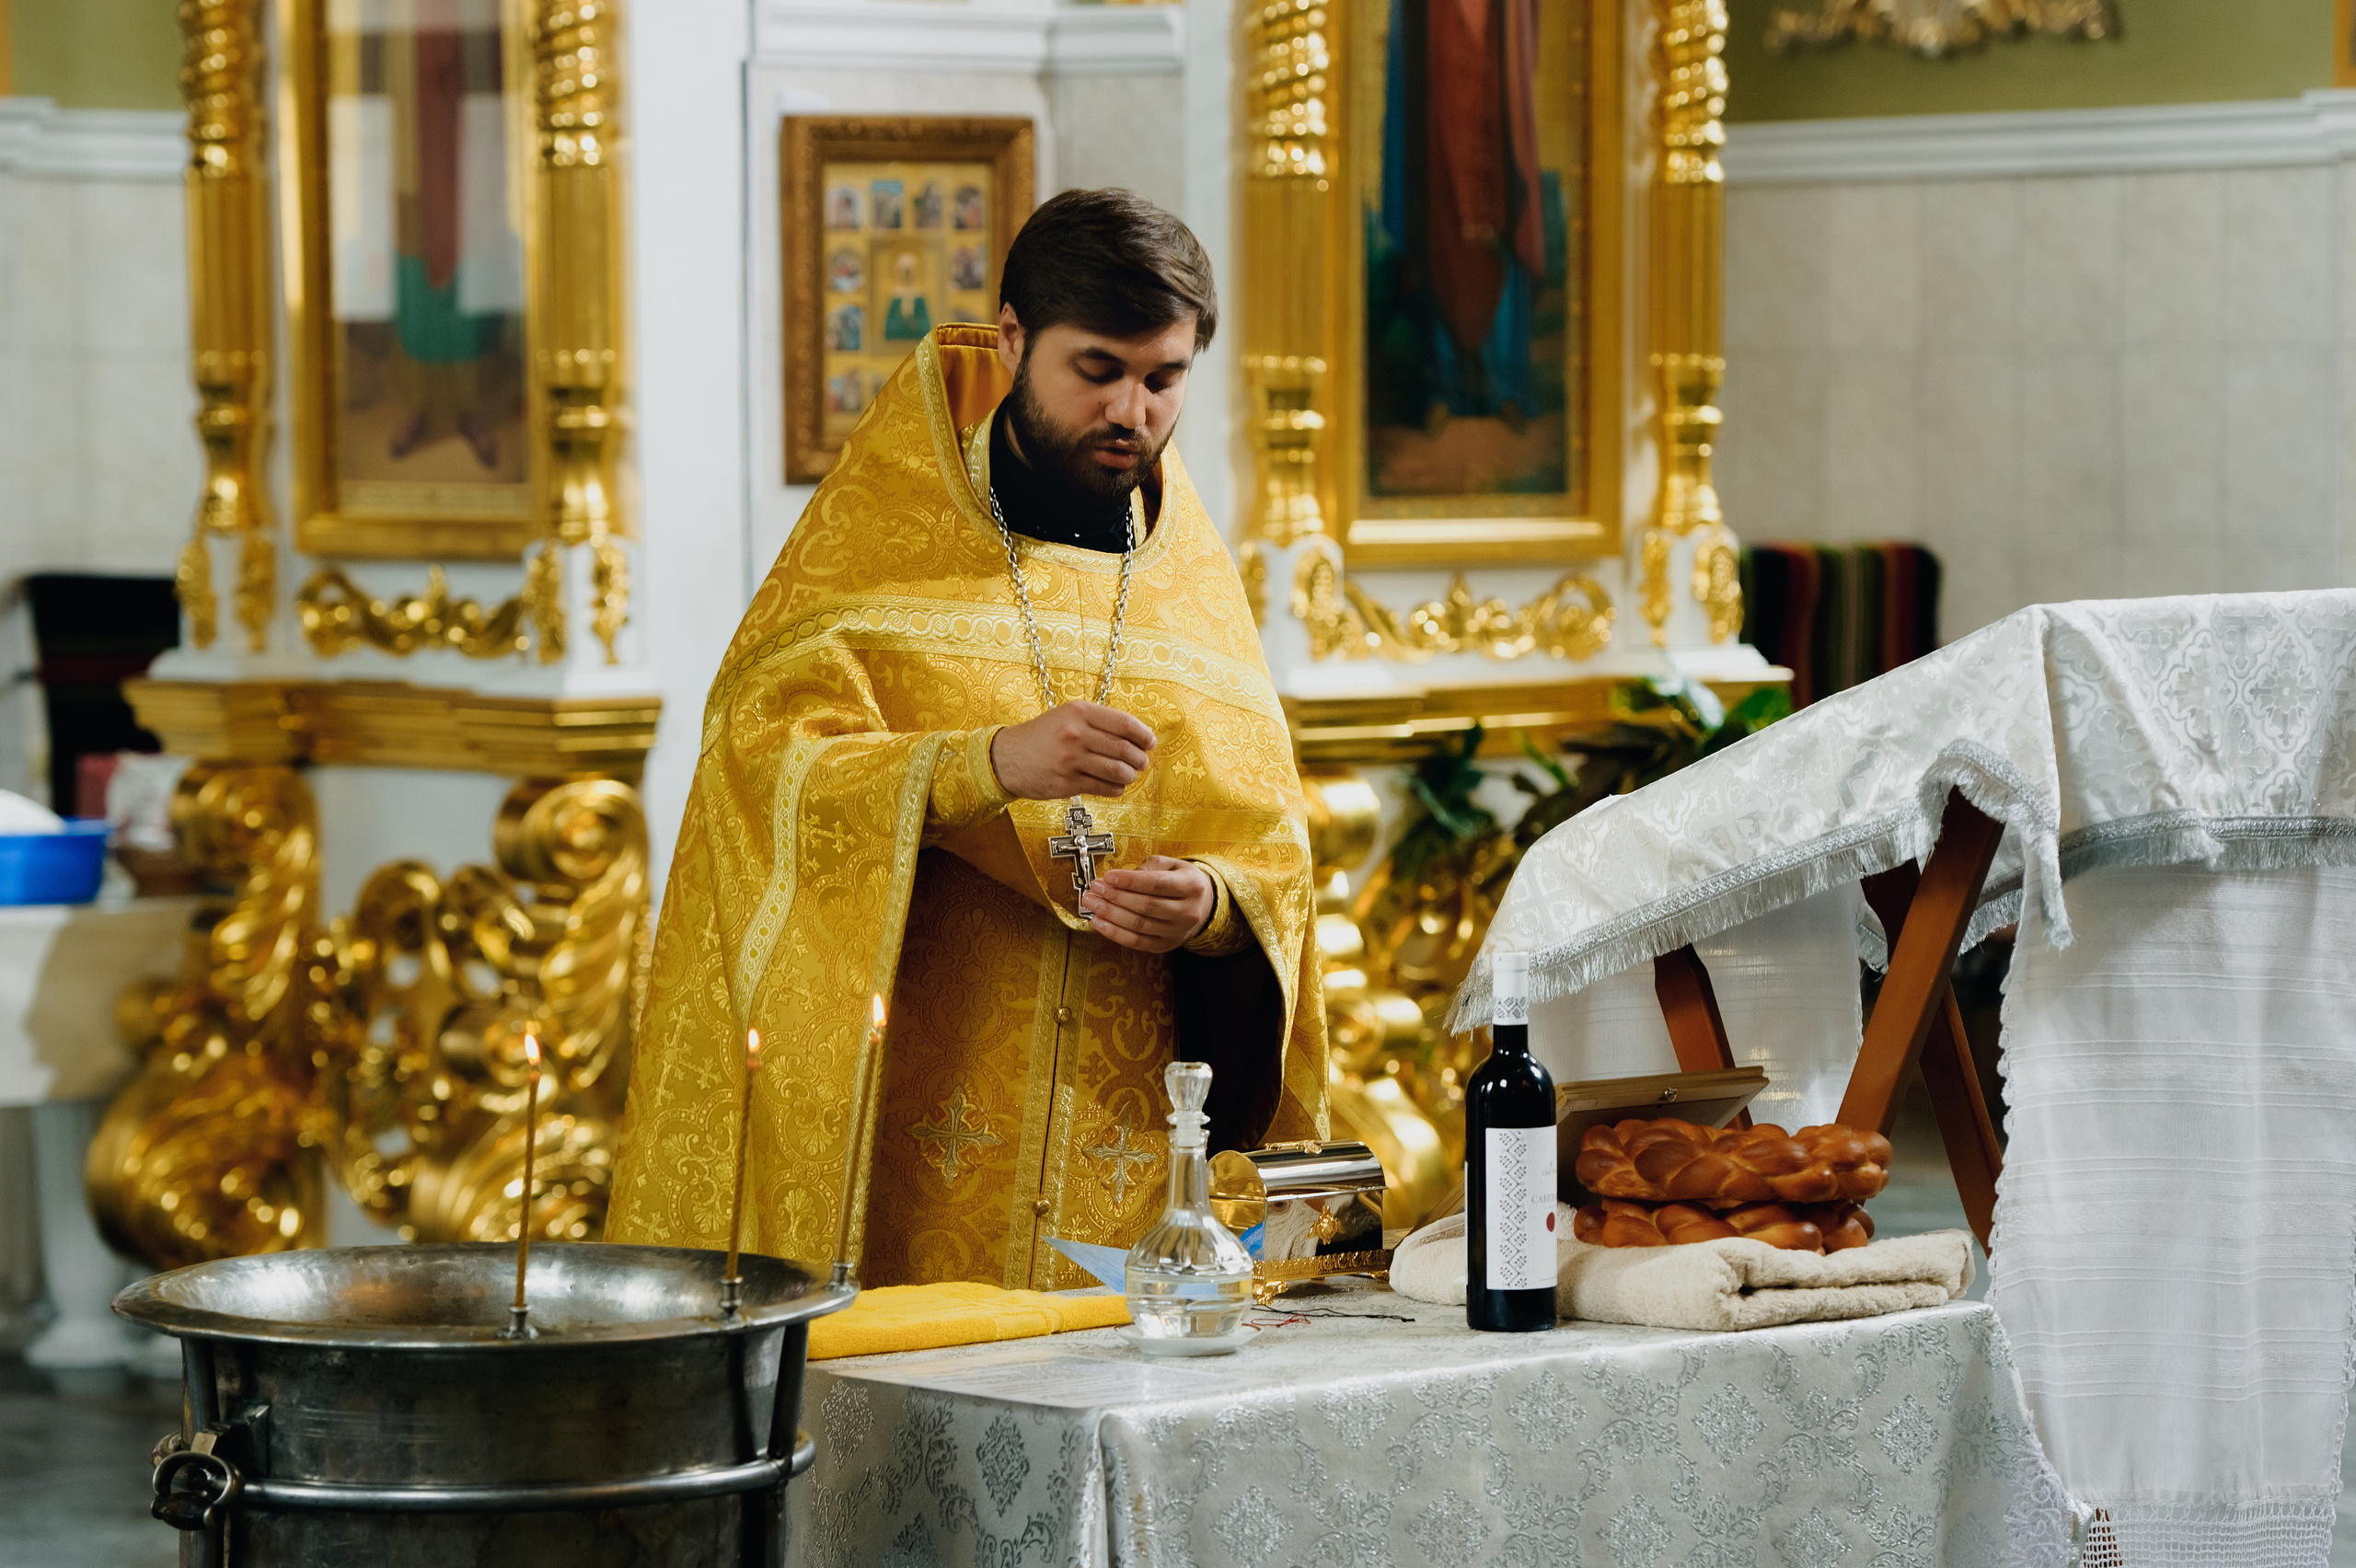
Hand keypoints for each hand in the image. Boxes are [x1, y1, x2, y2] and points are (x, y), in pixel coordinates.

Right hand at [990, 701, 1155, 799]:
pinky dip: (1116, 789)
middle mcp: (1075, 734)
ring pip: (1117, 771)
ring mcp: (1071, 760)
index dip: (1144, 735)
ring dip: (1130, 775)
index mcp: (1078, 712)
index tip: (1150, 742)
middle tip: (1141, 762)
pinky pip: (1104, 788)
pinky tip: (1115, 786)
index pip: (1124, 723)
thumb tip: (1135, 735)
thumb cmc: (1041, 736)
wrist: (1007, 757)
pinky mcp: (1066, 783)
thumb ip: (1097, 721)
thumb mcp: (1066, 715)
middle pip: (1124, 749)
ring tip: (1129, 775)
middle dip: (1140, 758)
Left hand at [1080, 855, 1213, 954]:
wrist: (1203, 906)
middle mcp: (1187, 912)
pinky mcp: (1164, 946)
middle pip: (1147, 906)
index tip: (1108, 876)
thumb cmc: (1182, 881)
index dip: (1130, 881)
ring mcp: (1176, 932)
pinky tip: (1098, 923)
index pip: (1157, 884)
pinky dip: (1114, 933)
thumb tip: (1121, 878)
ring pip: (1139, 925)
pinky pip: (1136, 942)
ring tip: (1092, 903)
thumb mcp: (1172, 865)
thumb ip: (1148, 867)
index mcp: (1191, 886)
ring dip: (1110, 914)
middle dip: (1116, 897)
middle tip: (1095, 888)